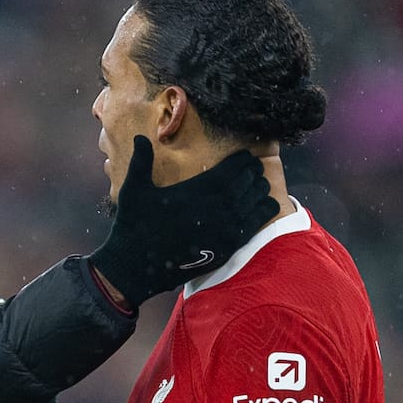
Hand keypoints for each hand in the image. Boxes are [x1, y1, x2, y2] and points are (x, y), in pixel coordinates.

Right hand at [89, 136, 276, 306]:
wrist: (136, 265)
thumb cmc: (133, 225)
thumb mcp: (133, 189)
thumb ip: (141, 161)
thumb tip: (141, 137)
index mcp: (199, 189)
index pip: (233, 167)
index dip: (242, 160)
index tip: (245, 155)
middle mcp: (218, 206)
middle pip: (248, 182)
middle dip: (252, 172)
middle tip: (254, 168)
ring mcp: (225, 228)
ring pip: (255, 201)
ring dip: (260, 190)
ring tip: (260, 184)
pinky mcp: (228, 246)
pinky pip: (255, 224)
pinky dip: (265, 211)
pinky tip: (269, 204)